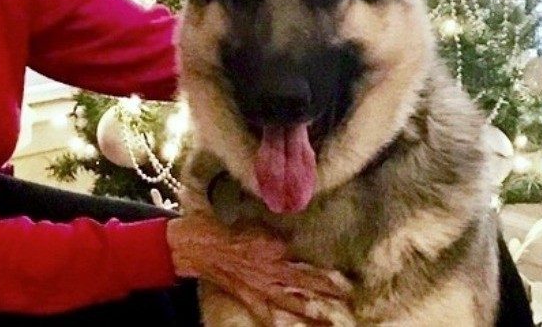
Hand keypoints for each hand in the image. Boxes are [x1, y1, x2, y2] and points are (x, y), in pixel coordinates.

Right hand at [166, 214, 351, 324]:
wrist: (194, 245)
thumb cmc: (220, 227)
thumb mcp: (252, 224)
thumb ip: (273, 235)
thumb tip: (290, 243)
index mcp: (271, 247)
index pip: (304, 260)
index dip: (325, 271)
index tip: (345, 278)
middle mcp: (268, 268)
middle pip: (303, 283)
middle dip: (326, 291)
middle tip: (347, 297)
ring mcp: (257, 285)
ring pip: (289, 301)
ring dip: (310, 310)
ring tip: (329, 318)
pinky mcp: (246, 296)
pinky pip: (265, 312)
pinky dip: (277, 320)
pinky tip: (287, 326)